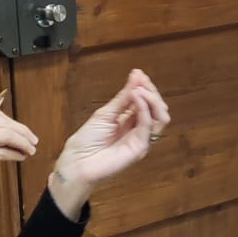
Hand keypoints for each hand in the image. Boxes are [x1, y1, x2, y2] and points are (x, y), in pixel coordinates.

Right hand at [0, 101, 39, 228]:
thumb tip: (6, 131)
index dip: (11, 123)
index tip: (23, 132)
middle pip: (1, 122)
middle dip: (21, 132)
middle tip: (33, 141)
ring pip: (4, 135)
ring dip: (21, 143)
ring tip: (30, 150)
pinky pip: (1, 152)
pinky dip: (14, 154)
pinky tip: (20, 158)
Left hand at [48, 69, 169, 219]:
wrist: (77, 162)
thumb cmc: (86, 141)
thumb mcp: (105, 113)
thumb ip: (123, 98)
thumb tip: (136, 77)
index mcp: (130, 121)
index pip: (146, 102)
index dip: (145, 87)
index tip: (138, 74)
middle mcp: (138, 131)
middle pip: (157, 109)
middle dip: (151, 92)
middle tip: (141, 81)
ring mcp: (141, 140)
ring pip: (160, 118)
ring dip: (152, 99)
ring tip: (139, 90)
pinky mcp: (140, 148)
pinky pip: (148, 126)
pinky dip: (144, 109)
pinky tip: (136, 97)